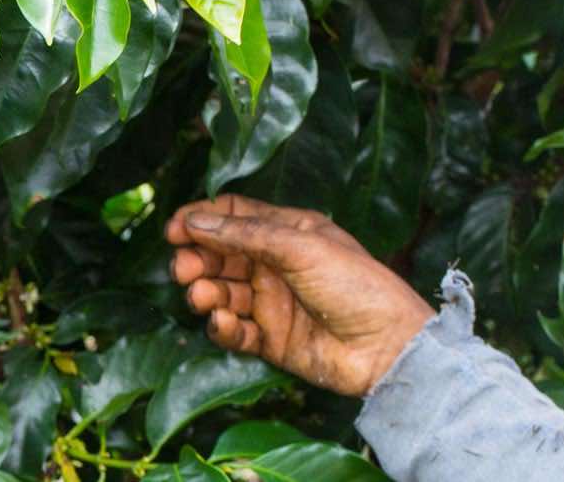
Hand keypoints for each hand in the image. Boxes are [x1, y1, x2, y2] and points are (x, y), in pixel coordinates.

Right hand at [165, 194, 434, 396]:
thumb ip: (245, 234)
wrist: (388, 346)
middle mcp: (275, 265)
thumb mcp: (301, 247)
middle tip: (185, 270)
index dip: (201, 219)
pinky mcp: (270, 340)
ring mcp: (272, 303)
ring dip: (205, 293)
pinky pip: (234, 331)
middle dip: (196, 259)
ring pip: (221, 292)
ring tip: (203, 297)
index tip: (176, 230)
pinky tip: (224, 322)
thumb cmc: (356, 286)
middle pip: (219, 255)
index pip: (232, 216)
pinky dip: (222, 326)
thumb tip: (196, 220)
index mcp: (287, 232)